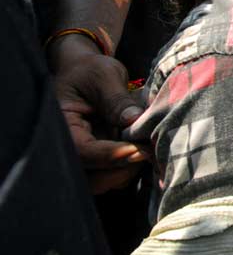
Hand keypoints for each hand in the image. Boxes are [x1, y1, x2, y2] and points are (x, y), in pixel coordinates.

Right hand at [49, 35, 147, 192]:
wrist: (87, 74)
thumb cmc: (91, 72)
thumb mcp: (103, 76)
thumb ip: (116, 98)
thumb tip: (134, 119)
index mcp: (61, 127)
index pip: (82, 152)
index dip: (111, 155)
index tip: (139, 150)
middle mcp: (68, 149)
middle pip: (91, 178)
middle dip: (123, 168)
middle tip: (150, 151)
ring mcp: (84, 159)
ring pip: (105, 183)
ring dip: (129, 170)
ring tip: (150, 148)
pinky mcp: (99, 162)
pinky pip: (115, 176)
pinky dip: (131, 168)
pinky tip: (147, 149)